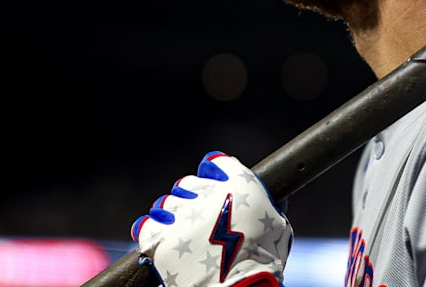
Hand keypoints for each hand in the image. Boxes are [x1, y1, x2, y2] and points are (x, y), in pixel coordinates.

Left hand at [131, 151, 292, 286]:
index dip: (211, 174)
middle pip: (188, 183)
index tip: (212, 185)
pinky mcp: (160, 236)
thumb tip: (275, 201)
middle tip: (199, 219)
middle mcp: (207, 191)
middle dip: (191, 198)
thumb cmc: (264, 262)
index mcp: (239, 183)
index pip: (215, 163)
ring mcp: (181, 213)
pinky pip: (146, 224)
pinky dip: (151, 230)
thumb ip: (270, 208)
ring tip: (180, 233)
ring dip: (171, 215)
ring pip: (166, 203)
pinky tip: (159, 238)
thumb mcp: (279, 228)